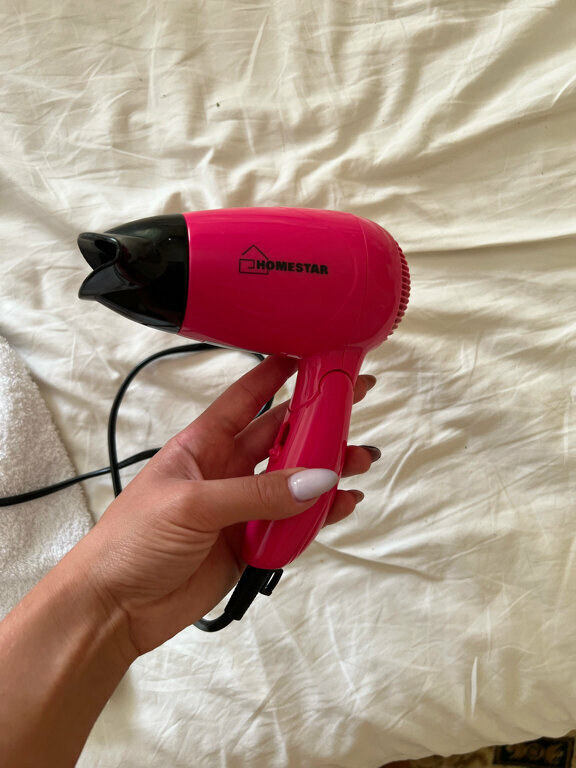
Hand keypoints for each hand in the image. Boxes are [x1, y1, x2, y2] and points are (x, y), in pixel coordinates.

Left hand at [76, 355, 378, 654]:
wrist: (115, 609)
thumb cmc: (132, 541)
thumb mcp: (192, 505)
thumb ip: (258, 493)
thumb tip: (318, 479)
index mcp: (203, 444)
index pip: (246, 398)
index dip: (276, 373)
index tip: (311, 354)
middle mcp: (226, 470)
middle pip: (281, 435)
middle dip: (319, 419)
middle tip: (356, 400)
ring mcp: (240, 507)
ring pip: (294, 479)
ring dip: (327, 467)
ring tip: (361, 459)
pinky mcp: (250, 544)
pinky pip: (293, 523)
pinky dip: (320, 514)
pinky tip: (343, 504)